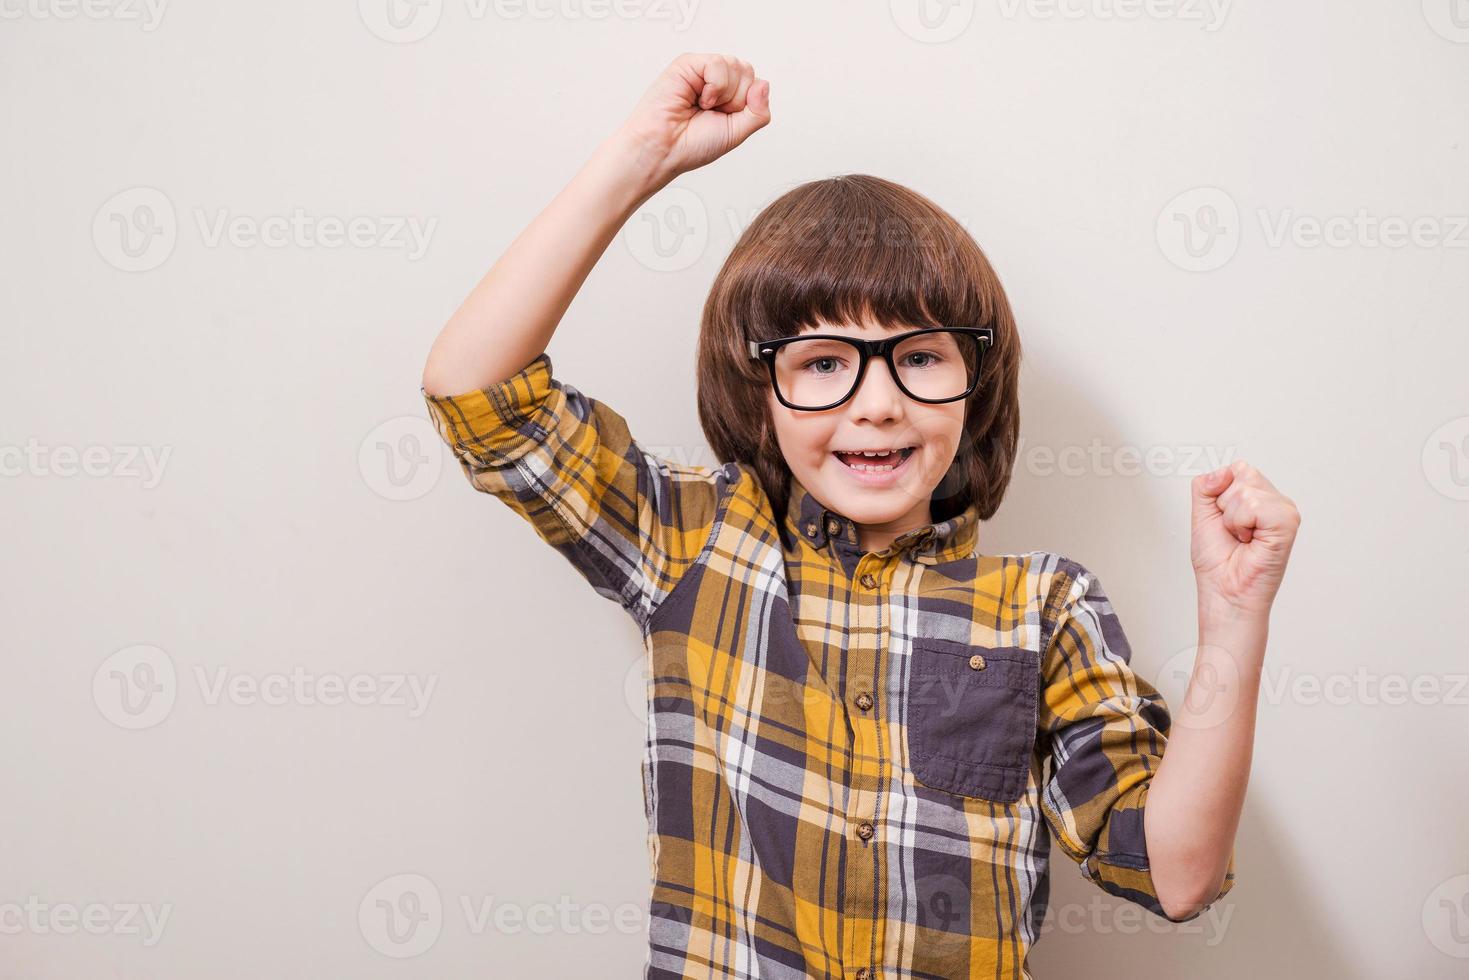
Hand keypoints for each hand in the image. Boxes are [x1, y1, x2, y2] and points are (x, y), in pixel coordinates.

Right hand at [616, 52, 770, 187]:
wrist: (663, 149)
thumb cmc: (691, 144)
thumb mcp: (737, 133)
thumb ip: (758, 112)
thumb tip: (764, 84)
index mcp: (729, 96)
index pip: (756, 85)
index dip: (747, 105)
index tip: (725, 119)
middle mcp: (717, 81)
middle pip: (748, 72)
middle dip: (736, 99)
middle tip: (713, 113)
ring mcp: (702, 70)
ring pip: (737, 66)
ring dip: (724, 93)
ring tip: (703, 106)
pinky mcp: (688, 63)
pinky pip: (718, 62)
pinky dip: (714, 85)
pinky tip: (699, 98)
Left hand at [1190, 459, 1300, 621]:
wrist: (1224, 591)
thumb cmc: (1218, 561)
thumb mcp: (1202, 514)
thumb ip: (1206, 486)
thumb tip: (1224, 470)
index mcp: (1259, 497)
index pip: (1237, 469)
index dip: (1220, 493)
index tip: (1223, 520)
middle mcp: (1275, 501)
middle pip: (1242, 472)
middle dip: (1225, 504)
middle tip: (1234, 531)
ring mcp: (1284, 511)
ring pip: (1245, 489)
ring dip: (1231, 518)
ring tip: (1241, 538)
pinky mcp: (1287, 522)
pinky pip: (1253, 504)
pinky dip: (1240, 524)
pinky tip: (1249, 540)